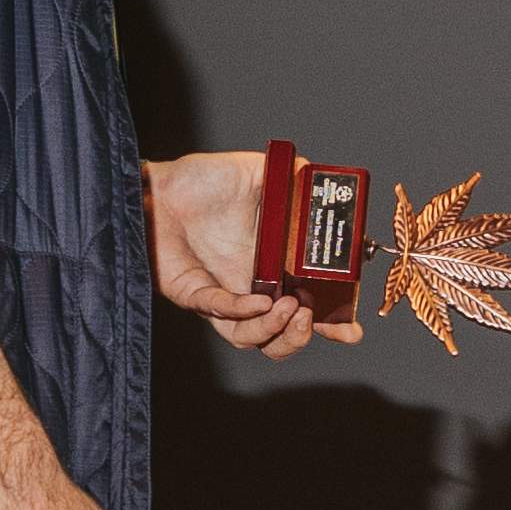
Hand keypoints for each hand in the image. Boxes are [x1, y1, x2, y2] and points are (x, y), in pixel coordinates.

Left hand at [145, 152, 349, 355]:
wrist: (159, 186)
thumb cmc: (201, 183)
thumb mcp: (256, 173)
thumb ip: (289, 174)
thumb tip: (314, 175)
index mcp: (272, 267)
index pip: (307, 306)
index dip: (331, 323)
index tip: (351, 330)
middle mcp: (249, 287)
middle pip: (280, 335)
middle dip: (302, 336)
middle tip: (310, 317)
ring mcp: (222, 295)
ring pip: (250, 337)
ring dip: (274, 329)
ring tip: (289, 309)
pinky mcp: (193, 293)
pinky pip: (219, 311)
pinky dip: (241, 310)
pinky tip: (259, 300)